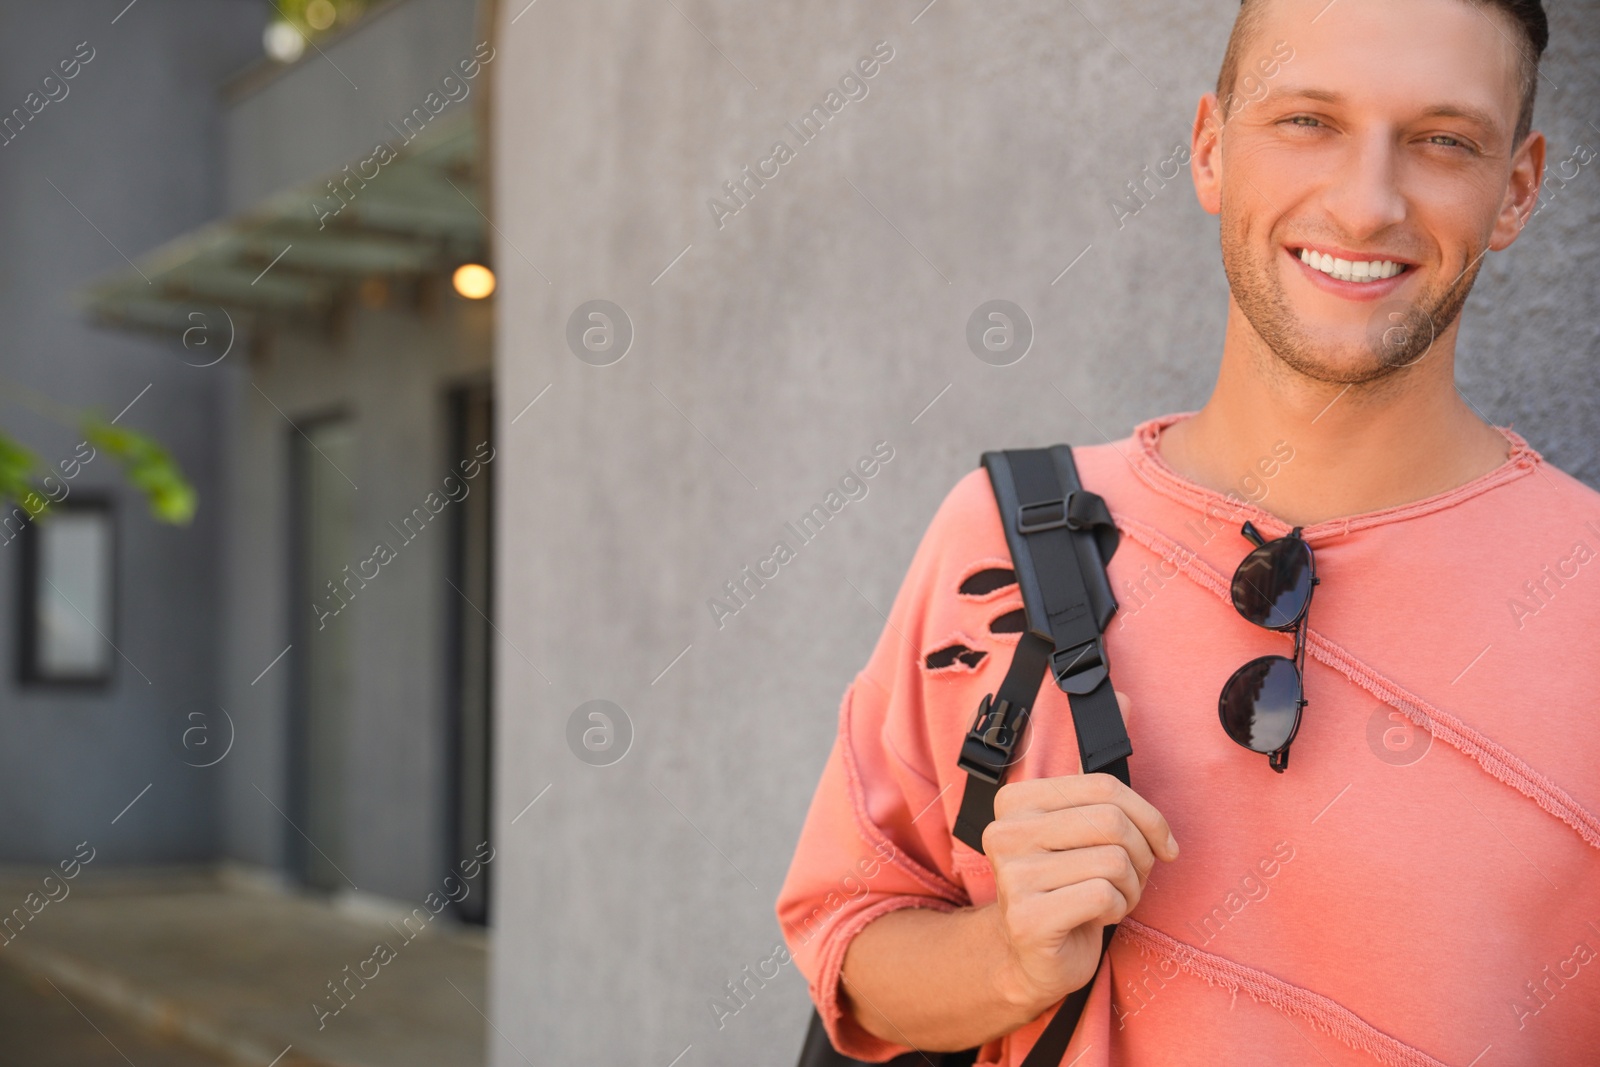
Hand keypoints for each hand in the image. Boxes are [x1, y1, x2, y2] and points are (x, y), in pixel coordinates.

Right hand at [980, 691, 1177, 1012]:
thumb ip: (1095, 763)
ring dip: (1130, 889)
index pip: (1103, 786)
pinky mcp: (1028, 917)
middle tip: (1133, 878)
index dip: (1147, 817)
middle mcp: (1005, 831)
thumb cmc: (1066, 884)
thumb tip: (1122, 696)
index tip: (1160, 844)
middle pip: (1113, 823)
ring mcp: (1011, 874)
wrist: (1033, 956)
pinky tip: (1096, 918)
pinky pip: (1104, 895)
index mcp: (1016, 799)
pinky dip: (1116, 910)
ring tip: (1110, 898)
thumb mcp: (1082, 822)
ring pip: (1115, 861)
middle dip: (1142, 857)